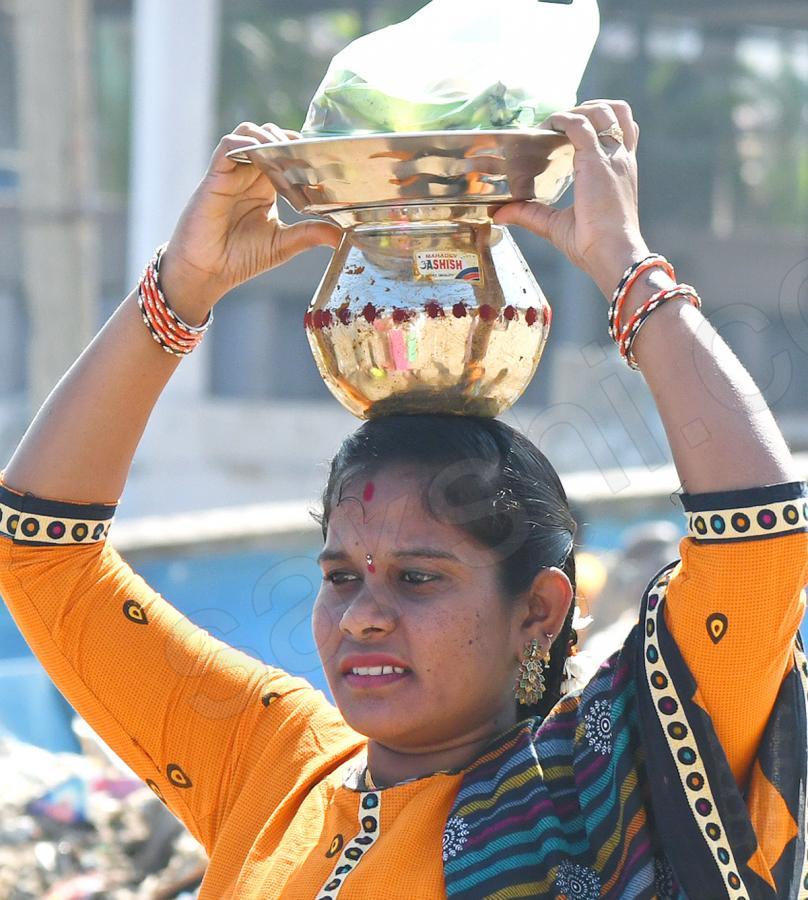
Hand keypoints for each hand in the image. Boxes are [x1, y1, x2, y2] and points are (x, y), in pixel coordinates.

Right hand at [159, 123, 341, 316]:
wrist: (207, 272)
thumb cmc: (241, 258)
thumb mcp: (283, 244)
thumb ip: (310, 234)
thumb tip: (342, 235)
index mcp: (266, 188)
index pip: (285, 156)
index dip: (302, 151)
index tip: (324, 156)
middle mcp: (249, 176)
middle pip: (269, 138)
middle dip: (290, 139)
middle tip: (310, 151)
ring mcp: (232, 174)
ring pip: (249, 134)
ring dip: (269, 135)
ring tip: (288, 149)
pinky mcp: (215, 177)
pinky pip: (228, 146)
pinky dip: (246, 142)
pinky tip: (263, 152)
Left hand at [493, 100, 649, 298]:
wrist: (612, 253)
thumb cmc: (592, 244)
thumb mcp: (557, 224)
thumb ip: (530, 214)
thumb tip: (500, 214)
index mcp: (620, 171)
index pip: (621, 131)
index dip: (597, 122)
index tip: (568, 130)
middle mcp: (620, 159)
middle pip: (616, 112)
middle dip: (588, 109)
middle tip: (558, 124)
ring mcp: (611, 157)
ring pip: (602, 111)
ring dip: (577, 109)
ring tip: (554, 122)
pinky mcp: (596, 161)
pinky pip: (579, 125)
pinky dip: (562, 120)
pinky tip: (547, 127)